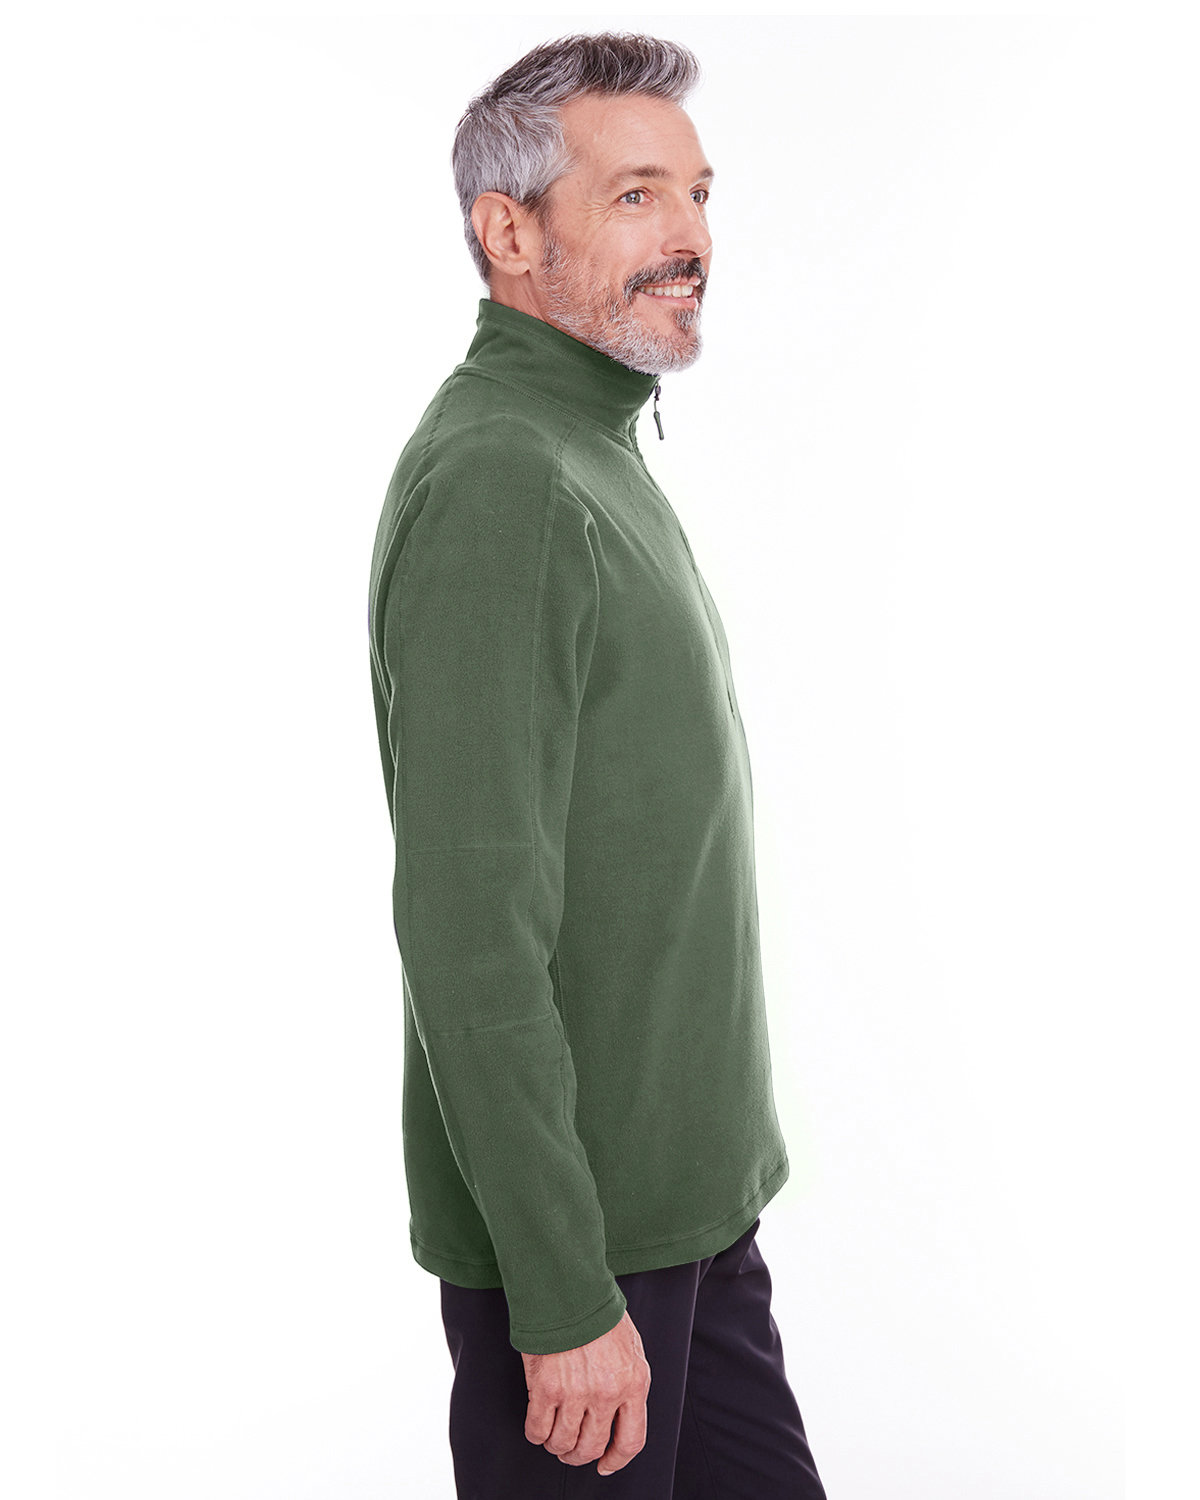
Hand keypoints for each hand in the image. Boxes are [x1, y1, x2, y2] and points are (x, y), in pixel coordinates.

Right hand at [520, 1309, 650, 1475]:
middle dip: (579, 1455)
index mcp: (634, 1383)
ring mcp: (576, 1392)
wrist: (569, 1288)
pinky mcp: (546, 1388)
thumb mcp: (630, 1349)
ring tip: (554, 1436)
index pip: (631, 1441)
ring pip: (563, 1443)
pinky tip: (538, 1425)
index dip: (616, 1460)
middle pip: (592, 1447)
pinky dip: (536, 1434)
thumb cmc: (598, 1313)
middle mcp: (607, 1393)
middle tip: (571, 1450)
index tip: (605, 1465)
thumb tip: (619, 1417)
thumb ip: (628, 1384)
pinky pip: (537, 1429)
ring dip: (556, 1445)